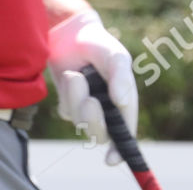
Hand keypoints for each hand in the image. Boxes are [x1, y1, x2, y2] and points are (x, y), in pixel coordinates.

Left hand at [46, 8, 137, 165]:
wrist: (71, 33)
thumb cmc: (100, 44)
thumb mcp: (116, 56)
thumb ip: (122, 78)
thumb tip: (121, 102)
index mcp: (124, 104)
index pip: (125, 134)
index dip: (120, 151)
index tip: (111, 159)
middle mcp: (107, 110)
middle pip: (101, 134)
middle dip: (94, 121)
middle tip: (90, 101)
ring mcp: (87, 108)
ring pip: (81, 122)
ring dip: (77, 100)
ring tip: (76, 75)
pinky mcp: (69, 103)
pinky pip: (66, 111)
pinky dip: (67, 94)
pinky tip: (71, 76)